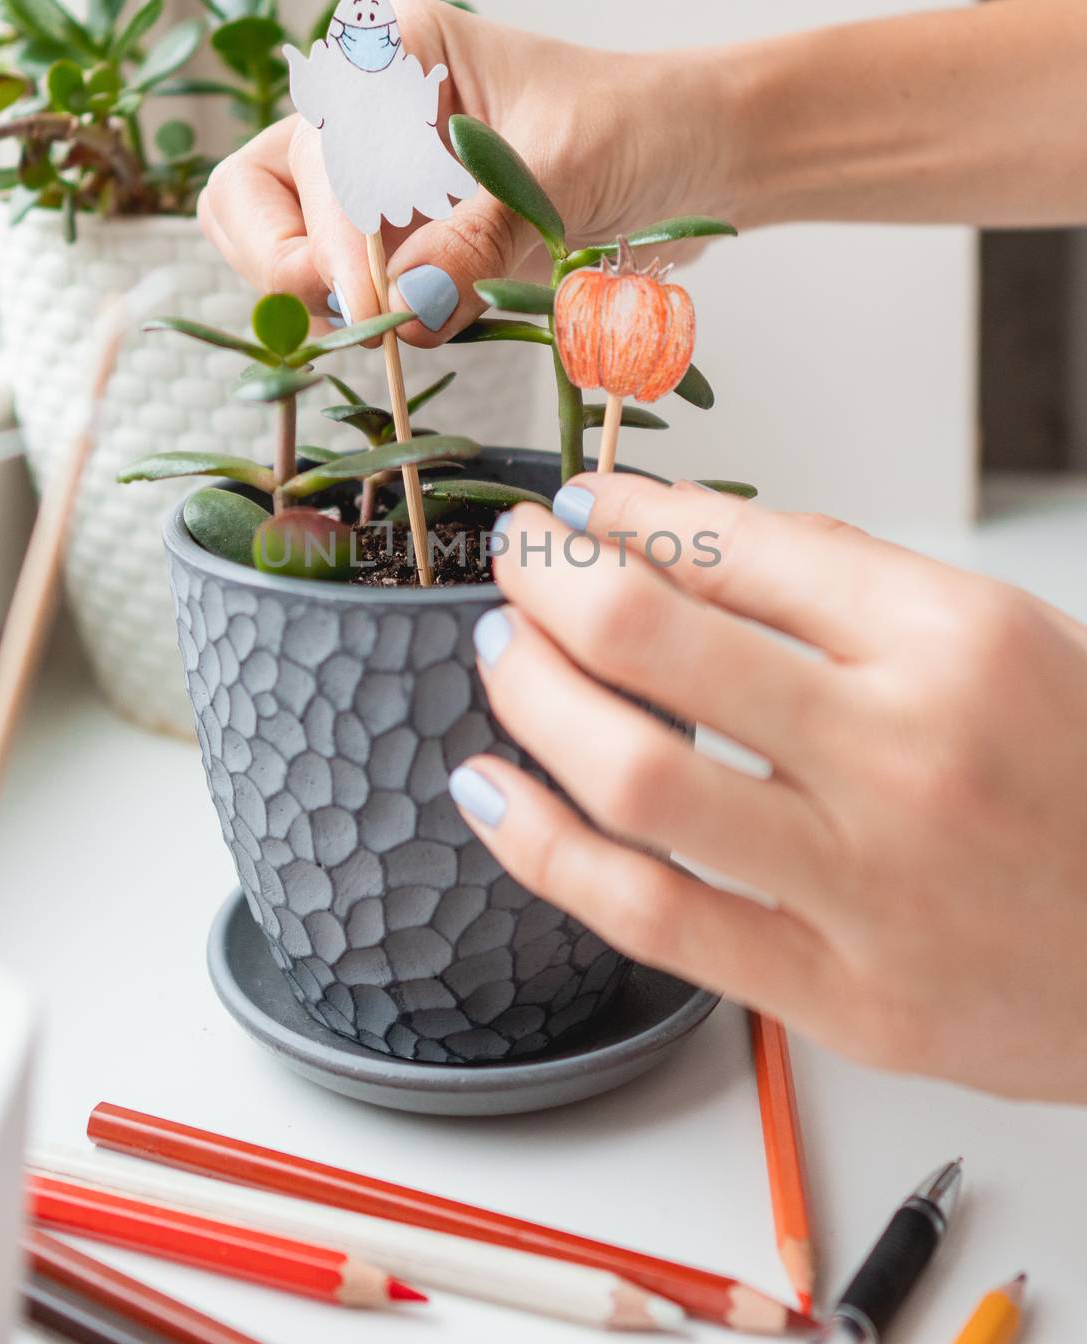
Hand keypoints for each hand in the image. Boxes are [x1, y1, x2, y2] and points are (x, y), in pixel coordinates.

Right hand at [197, 0, 728, 347]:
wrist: (691, 159)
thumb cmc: (638, 127)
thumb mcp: (566, 172)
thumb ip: (483, 235)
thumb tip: (405, 304)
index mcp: (391, 55)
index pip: (312, 147)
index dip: (331, 230)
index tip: (376, 299)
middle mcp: (360, 117)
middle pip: (249, 198)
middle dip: (289, 265)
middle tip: (366, 317)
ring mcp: (369, 187)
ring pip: (279, 255)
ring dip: (331, 303)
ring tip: (418, 318)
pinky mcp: (396, 248)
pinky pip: (343, 298)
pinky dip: (378, 324)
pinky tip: (445, 317)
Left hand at [450, 474, 1086, 1100]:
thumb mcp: (1009, 636)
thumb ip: (851, 582)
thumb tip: (688, 533)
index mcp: (954, 640)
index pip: (735, 545)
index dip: (625, 514)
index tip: (580, 508)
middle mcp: (902, 752)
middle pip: (654, 638)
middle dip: (549, 580)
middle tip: (516, 560)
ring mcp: (865, 883)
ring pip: (633, 775)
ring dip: (532, 696)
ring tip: (500, 652)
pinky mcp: (837, 994)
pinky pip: (650, 916)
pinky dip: (545, 849)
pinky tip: (493, 793)